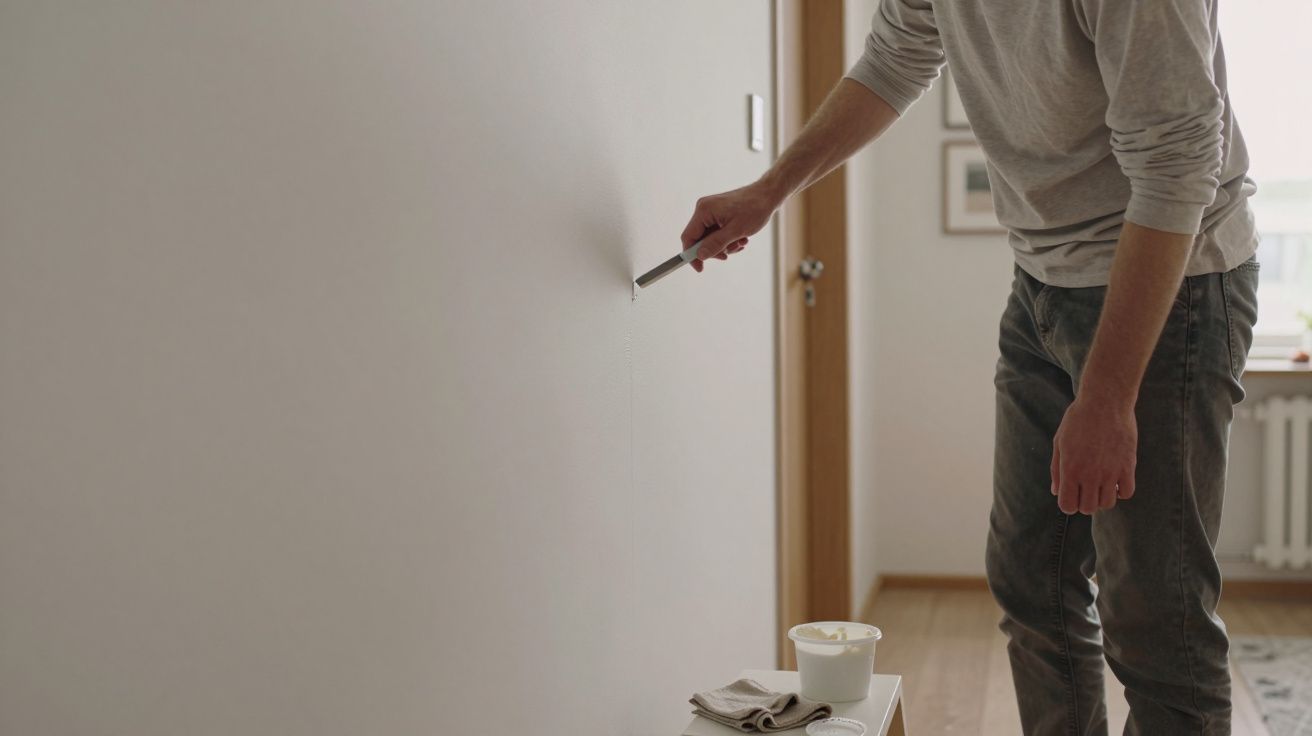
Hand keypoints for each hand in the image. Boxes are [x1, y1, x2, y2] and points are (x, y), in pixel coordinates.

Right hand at [680, 180, 781, 271]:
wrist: (767, 195)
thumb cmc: (754, 209)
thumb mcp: (735, 231)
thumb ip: (715, 243)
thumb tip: (700, 256)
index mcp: (704, 211)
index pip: (688, 237)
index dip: (691, 255)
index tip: (700, 269)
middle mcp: (704, 209)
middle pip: (699, 239)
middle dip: (714, 249)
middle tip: (728, 255)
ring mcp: (711, 211)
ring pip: (709, 238)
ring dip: (724, 245)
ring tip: (740, 242)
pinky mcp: (718, 213)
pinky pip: (717, 232)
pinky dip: (728, 239)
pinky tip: (741, 238)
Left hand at [1051, 396, 1136, 514]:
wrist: (1105, 402)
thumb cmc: (1078, 420)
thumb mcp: (1059, 442)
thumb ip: (1057, 469)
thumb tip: (1056, 491)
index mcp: (1070, 469)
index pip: (1068, 506)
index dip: (1068, 504)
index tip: (1071, 494)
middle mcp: (1090, 475)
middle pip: (1088, 508)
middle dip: (1084, 502)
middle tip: (1086, 488)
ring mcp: (1111, 472)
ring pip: (1108, 504)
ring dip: (1103, 497)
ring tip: (1100, 483)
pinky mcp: (1128, 466)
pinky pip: (1127, 493)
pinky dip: (1121, 491)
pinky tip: (1116, 480)